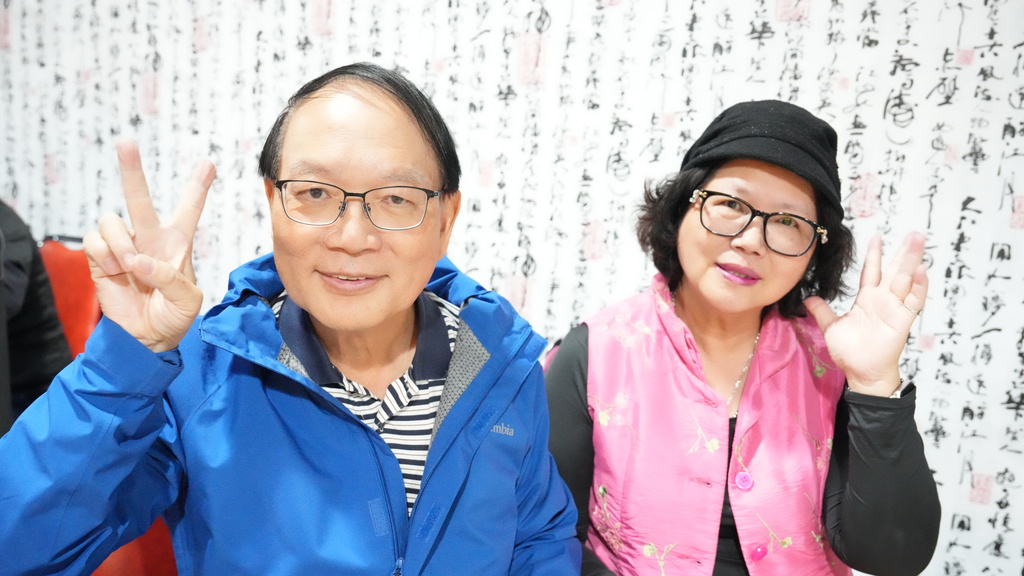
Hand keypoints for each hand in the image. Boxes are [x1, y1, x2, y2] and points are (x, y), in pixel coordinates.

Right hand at [83, 140, 214, 351]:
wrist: (145, 337)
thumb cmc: (173, 316)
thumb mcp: (189, 301)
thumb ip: (171, 279)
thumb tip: (138, 260)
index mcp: (178, 243)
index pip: (190, 209)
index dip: (198, 187)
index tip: (209, 163)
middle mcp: (149, 237)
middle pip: (139, 197)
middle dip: (132, 170)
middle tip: (125, 142)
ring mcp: (123, 245)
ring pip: (112, 221)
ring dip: (120, 244)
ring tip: (129, 267)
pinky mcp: (99, 257)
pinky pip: (94, 241)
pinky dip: (103, 256)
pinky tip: (114, 271)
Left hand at [803, 232, 927, 395]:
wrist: (861, 373)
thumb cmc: (850, 352)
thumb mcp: (831, 327)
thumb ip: (822, 311)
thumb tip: (809, 298)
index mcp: (867, 300)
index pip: (872, 272)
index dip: (875, 255)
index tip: (877, 237)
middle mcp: (883, 300)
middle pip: (894, 270)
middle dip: (902, 252)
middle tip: (913, 233)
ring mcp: (894, 309)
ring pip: (905, 279)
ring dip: (913, 260)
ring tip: (919, 241)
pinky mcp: (903, 320)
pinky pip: (914, 301)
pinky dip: (919, 286)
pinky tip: (921, 270)